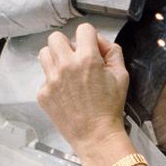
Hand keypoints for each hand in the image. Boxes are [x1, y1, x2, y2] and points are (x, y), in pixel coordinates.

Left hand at [38, 23, 129, 158]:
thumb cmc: (111, 107)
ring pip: (45, 53)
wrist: (96, 136)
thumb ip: (113, 52)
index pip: (83, 29)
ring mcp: (51, 80)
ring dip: (56, 58)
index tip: (92, 48)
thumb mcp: (122, 76)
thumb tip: (99, 42)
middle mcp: (66, 66)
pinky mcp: (43, 93)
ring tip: (66, 71)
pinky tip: (65, 93)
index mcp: (87, 59)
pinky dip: (53, 81)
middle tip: (75, 58)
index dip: (90, 37)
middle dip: (67, 44)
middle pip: (56, 37)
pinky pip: (44, 77)